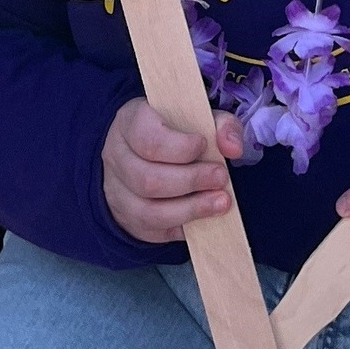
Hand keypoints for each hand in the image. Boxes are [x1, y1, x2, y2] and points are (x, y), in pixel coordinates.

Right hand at [102, 99, 243, 243]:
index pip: (148, 139)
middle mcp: (116, 157)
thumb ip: (221, 126)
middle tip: (221, 177)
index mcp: (130, 123)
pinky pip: (152, 231)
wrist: (144, 153)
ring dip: (190, 209)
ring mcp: (117, 191)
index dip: (180, 146)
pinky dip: (182, 226)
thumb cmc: (174, 132)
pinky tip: (203, 217)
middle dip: (191, 181)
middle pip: (147, 179)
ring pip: (148, 211)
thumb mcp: (197, 117)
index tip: (204, 144)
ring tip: (221, 202)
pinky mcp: (126, 219)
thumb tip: (233, 148)